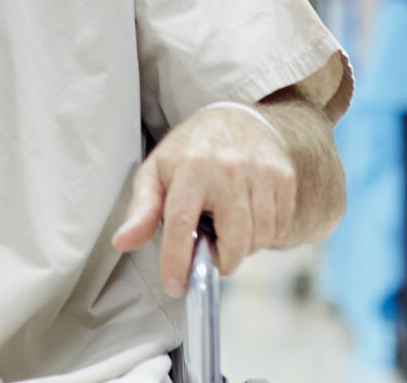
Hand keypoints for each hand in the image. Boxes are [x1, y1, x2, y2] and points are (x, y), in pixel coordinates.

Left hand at [112, 103, 298, 295]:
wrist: (237, 120)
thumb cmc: (190, 151)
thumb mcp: (156, 172)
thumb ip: (142, 210)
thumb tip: (122, 242)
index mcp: (191, 168)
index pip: (182, 224)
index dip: (177, 261)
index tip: (175, 286)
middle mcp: (228, 170)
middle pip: (233, 241)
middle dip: (221, 260)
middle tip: (210, 250)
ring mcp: (261, 174)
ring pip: (258, 239)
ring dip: (242, 247)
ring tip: (227, 226)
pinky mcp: (284, 180)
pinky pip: (278, 229)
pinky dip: (262, 235)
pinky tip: (248, 218)